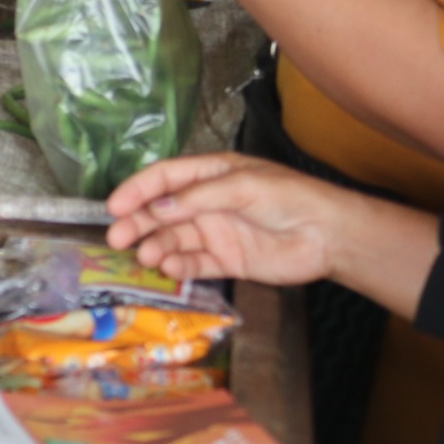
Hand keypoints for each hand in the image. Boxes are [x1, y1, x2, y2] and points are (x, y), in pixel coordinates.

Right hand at [105, 153, 363, 286]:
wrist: (329, 236)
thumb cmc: (289, 197)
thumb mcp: (241, 186)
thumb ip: (197, 198)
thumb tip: (155, 209)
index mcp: (210, 174)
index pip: (164, 179)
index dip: (137, 190)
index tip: (114, 207)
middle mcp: (207, 203)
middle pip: (163, 212)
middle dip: (138, 223)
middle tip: (118, 239)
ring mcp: (217, 232)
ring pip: (175, 239)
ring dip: (157, 246)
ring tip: (147, 257)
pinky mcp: (228, 261)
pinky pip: (196, 264)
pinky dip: (180, 267)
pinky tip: (169, 269)